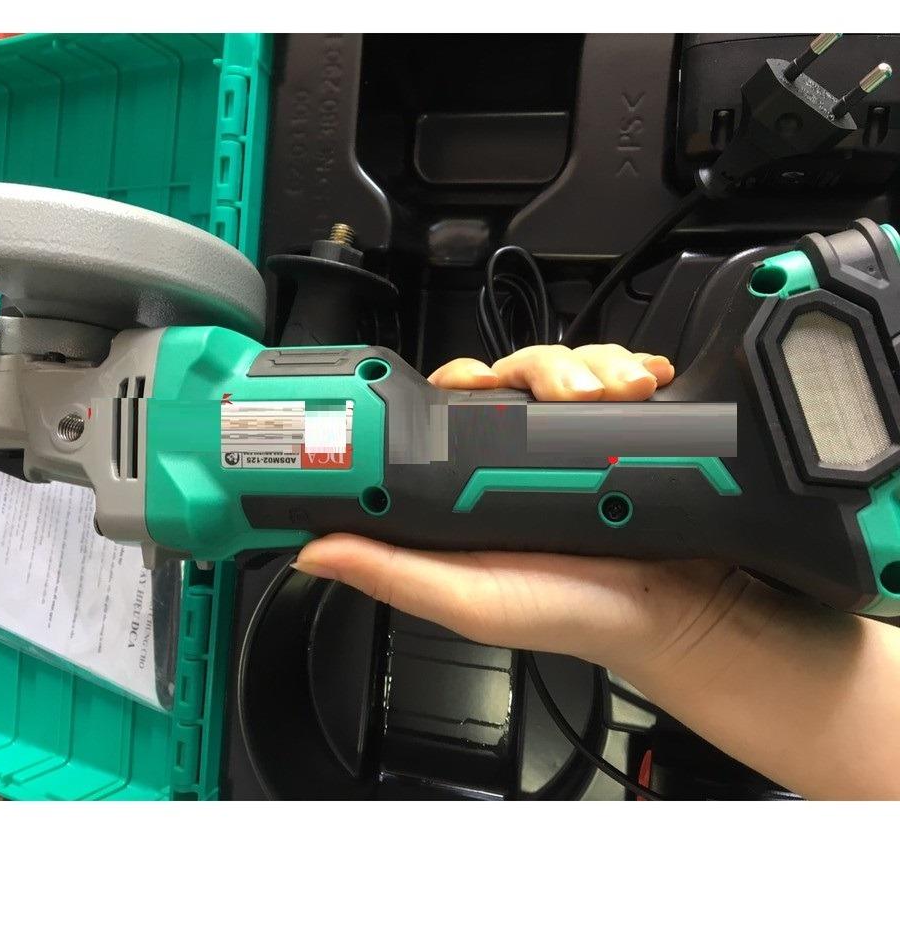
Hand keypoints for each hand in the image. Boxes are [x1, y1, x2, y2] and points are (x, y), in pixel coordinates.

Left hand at [293, 344, 735, 677]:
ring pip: (563, 365)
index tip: (471, 380)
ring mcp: (566, 440)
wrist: (667, 616)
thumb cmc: (562, 612)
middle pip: (508, 373)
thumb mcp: (465, 600)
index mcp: (464, 487)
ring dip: (591, 368)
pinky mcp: (616, 430)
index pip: (440, 408)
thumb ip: (392, 574)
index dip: (452, 381)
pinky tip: (646, 381)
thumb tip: (312, 549)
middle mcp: (510, 455)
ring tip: (619, 397)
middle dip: (540, 370)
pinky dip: (630, 366)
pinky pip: (616, 374)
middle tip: (569, 396)